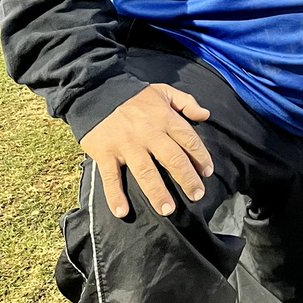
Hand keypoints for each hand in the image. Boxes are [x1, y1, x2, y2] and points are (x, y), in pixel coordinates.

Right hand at [81, 83, 213, 217]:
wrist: (95, 91)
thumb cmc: (134, 95)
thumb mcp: (163, 91)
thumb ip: (186, 102)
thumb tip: (206, 114)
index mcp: (164, 117)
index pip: (188, 140)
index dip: (201, 157)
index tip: (207, 173)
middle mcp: (147, 133)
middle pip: (172, 159)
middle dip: (187, 179)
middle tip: (197, 195)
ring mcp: (126, 144)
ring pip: (145, 172)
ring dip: (157, 193)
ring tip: (168, 210)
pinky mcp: (105, 153)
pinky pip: (111, 177)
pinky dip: (115, 195)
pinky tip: (122, 212)